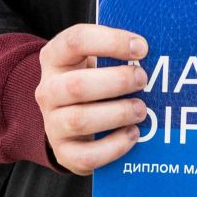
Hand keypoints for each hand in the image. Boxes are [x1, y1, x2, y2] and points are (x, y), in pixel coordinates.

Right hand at [34, 23, 150, 175]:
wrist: (68, 118)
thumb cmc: (91, 80)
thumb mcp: (94, 59)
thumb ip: (115, 52)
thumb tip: (149, 51)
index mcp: (54, 58)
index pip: (75, 41)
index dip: (111, 41)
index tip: (141, 48)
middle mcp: (47, 90)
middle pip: (76, 86)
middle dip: (116, 82)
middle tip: (143, 80)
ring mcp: (52, 124)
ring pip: (80, 120)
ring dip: (117, 113)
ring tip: (141, 110)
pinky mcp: (63, 152)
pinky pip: (88, 155)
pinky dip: (114, 146)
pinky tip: (133, 134)